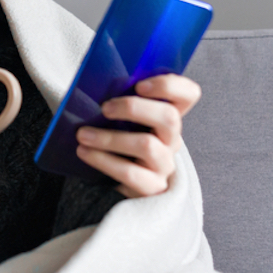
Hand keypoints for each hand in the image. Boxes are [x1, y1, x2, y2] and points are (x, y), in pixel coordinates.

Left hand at [74, 74, 201, 197]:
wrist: (114, 186)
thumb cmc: (118, 146)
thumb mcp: (125, 123)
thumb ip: (122, 106)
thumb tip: (96, 87)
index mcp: (168, 117)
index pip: (189, 94)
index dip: (170, 86)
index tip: (140, 85)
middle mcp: (172, 140)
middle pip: (170, 117)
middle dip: (134, 108)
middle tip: (105, 108)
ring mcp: (164, 165)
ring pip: (147, 145)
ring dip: (110, 138)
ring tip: (83, 135)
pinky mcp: (152, 187)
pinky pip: (130, 173)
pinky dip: (103, 160)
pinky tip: (84, 152)